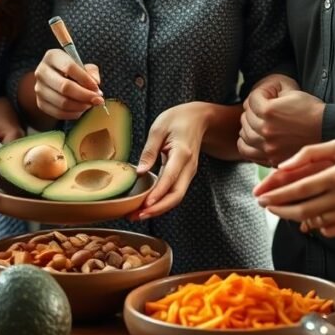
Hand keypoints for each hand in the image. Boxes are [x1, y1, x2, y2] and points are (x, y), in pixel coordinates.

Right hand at [33, 48, 104, 119]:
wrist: (56, 80)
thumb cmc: (72, 71)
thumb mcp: (83, 65)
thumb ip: (91, 72)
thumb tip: (95, 83)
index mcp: (52, 56)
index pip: (69, 67)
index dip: (85, 79)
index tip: (97, 88)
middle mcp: (42, 71)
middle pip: (64, 87)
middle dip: (85, 95)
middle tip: (98, 99)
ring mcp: (39, 88)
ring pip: (62, 102)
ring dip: (80, 106)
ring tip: (90, 104)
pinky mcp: (40, 103)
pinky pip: (58, 113)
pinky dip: (73, 114)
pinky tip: (81, 110)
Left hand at [130, 102, 206, 219]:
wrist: (198, 118)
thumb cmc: (178, 119)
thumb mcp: (159, 128)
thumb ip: (149, 151)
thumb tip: (140, 172)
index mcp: (182, 153)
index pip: (171, 178)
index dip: (158, 193)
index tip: (145, 205)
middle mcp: (189, 167)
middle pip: (176, 195)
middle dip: (157, 209)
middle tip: (136, 216)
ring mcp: (189, 173)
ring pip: (176, 197)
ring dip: (158, 209)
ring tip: (137, 215)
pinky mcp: (185, 175)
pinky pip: (174, 192)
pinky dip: (161, 202)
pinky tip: (147, 206)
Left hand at [238, 77, 321, 166]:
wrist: (327, 130)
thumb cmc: (312, 110)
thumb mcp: (292, 92)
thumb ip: (273, 91)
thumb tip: (259, 93)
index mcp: (269, 111)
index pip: (251, 99)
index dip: (259, 94)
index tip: (267, 96)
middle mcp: (265, 129)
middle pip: (246, 117)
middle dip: (252, 109)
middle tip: (262, 108)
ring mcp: (267, 146)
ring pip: (244, 134)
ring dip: (248, 126)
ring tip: (257, 122)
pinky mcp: (271, 158)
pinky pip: (246, 151)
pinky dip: (245, 143)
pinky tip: (252, 138)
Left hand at [253, 140, 334, 237]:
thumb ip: (309, 153)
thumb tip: (284, 166)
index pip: (298, 189)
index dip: (277, 194)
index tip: (262, 196)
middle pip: (301, 210)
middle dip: (278, 209)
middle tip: (265, 205)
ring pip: (312, 222)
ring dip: (292, 217)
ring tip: (281, 209)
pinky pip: (327, 230)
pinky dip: (314, 225)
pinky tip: (307, 216)